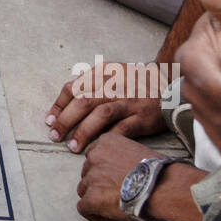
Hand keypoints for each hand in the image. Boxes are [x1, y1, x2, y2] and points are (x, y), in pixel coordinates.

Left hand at [46, 62, 166, 152]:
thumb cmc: (134, 86)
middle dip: (66, 120)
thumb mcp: (112, 76)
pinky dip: (106, 138)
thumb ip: (90, 85)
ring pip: (101, 114)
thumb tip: (64, 103)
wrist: (171, 91)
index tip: (50, 121)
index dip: (59, 105)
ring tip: (72, 146)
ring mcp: (130, 100)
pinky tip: (96, 148)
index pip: (74, 87)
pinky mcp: (143, 117)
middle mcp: (116, 84)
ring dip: (83, 131)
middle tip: (55, 136)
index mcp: (105, 72)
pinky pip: (121, 129)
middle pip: (84, 101)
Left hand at [76, 132, 155, 220]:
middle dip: (99, 186)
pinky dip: (95, 216)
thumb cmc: (158, 172)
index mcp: (106, 141)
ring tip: (116, 208)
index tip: (114, 180)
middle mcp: (95, 156)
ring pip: (84, 191)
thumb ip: (119, 157)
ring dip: (97, 200)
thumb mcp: (136, 151)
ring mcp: (91, 176)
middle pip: (87, 174)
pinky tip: (112, 218)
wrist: (163, 187)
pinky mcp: (92, 197)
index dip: (102, 171)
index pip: (93, 156)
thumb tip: (117, 171)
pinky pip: (83, 209)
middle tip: (117, 195)